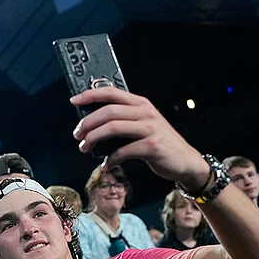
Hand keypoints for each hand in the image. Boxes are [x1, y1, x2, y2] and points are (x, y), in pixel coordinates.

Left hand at [71, 88, 209, 191]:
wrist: (185, 161)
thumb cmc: (158, 143)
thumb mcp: (142, 125)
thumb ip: (123, 120)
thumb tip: (91, 125)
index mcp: (140, 104)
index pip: (112, 92)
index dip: (90, 95)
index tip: (74, 101)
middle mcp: (145, 112)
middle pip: (108, 111)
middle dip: (88, 123)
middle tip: (77, 134)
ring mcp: (150, 128)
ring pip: (113, 128)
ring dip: (93, 138)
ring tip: (85, 148)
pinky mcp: (152, 146)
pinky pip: (123, 151)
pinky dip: (110, 159)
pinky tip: (106, 165)